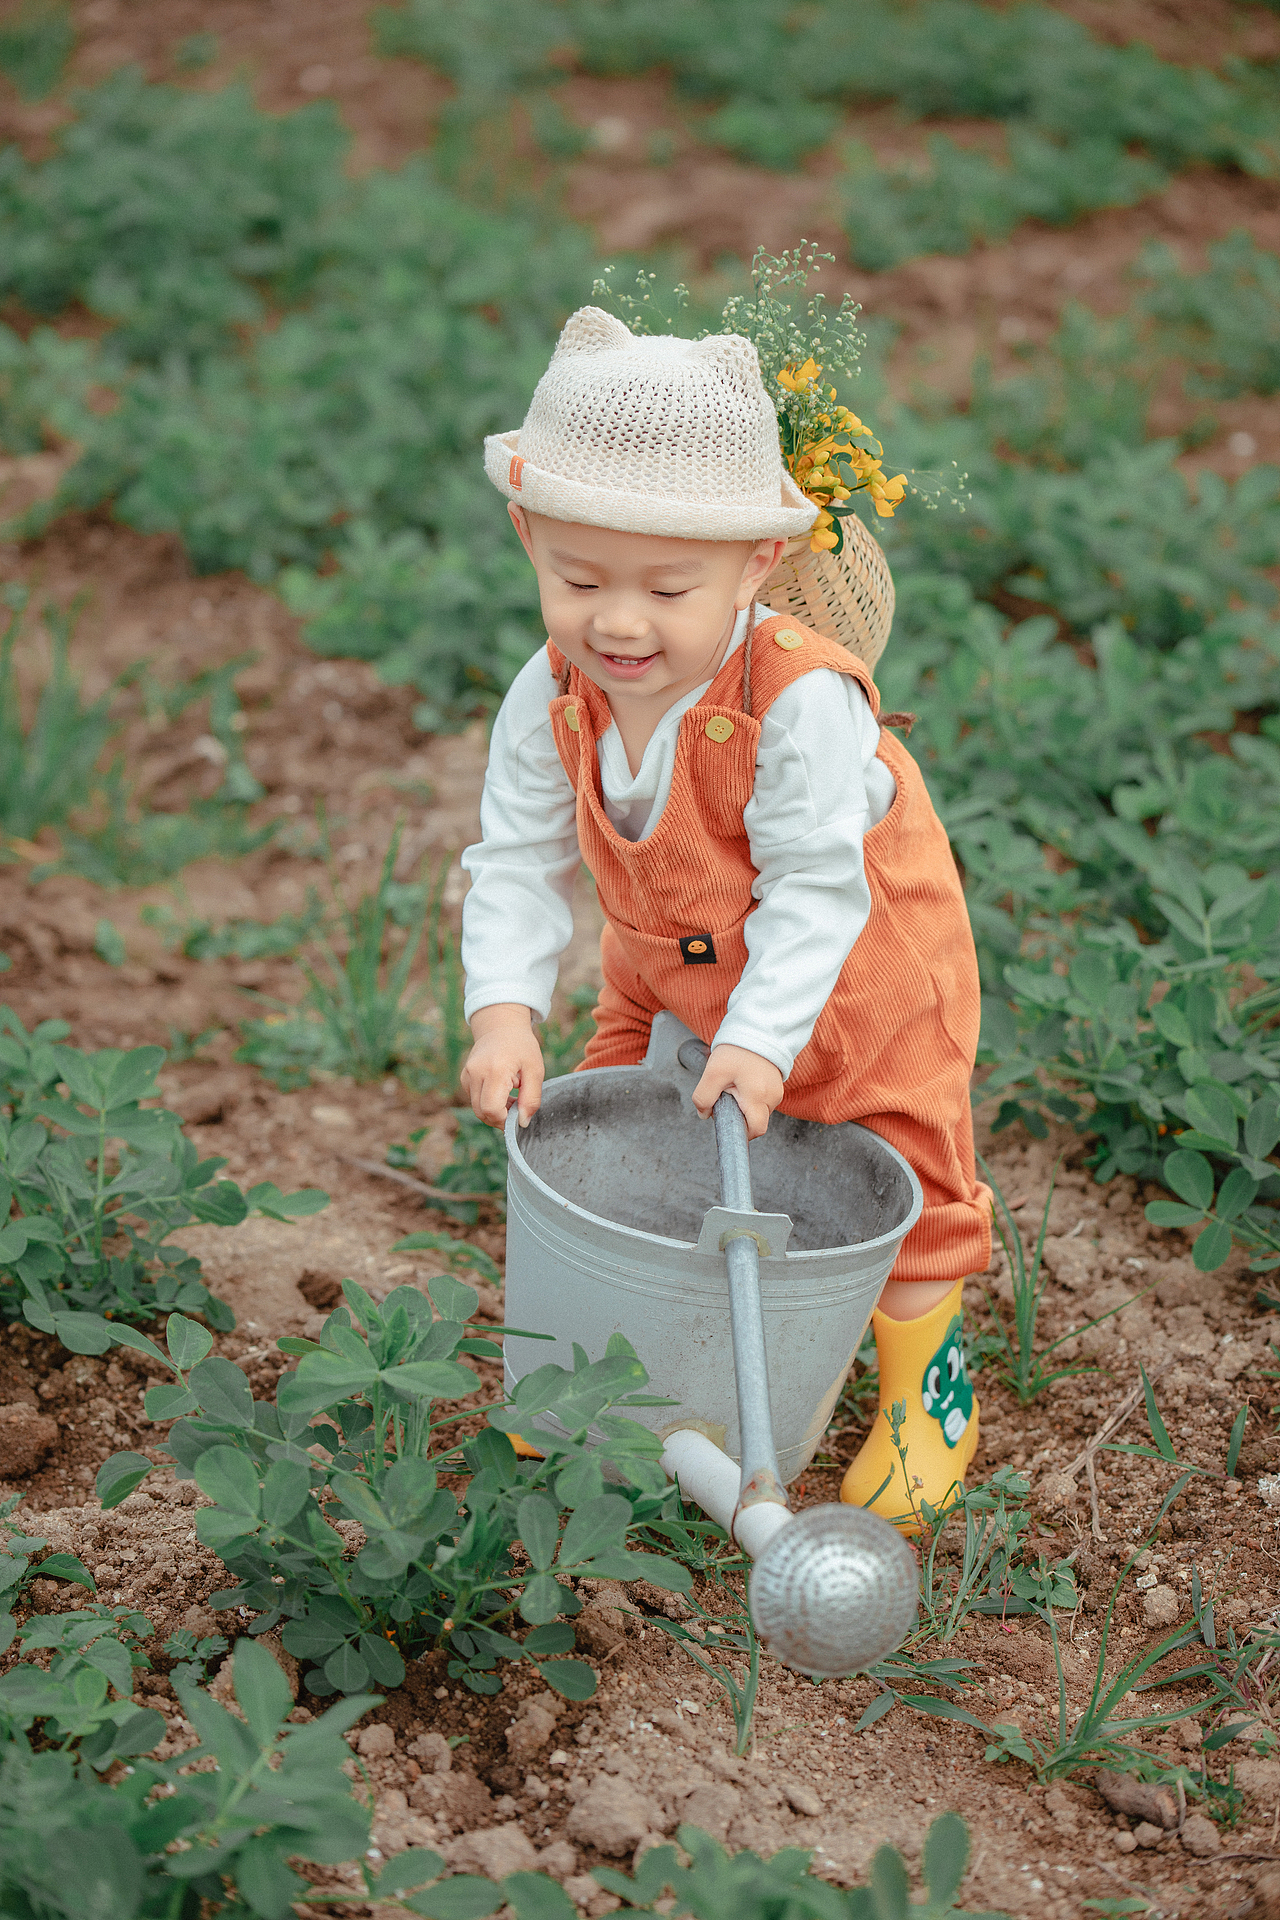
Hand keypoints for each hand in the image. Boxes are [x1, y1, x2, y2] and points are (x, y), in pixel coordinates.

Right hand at [461, 1004, 543, 1127]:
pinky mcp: (464, 1077)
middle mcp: (476, 1073)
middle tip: (518, 1107)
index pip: (492, 1109)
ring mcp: (467, 1075)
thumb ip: (531, 1098)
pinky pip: (474, 1100)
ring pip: (477, 1109)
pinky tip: (501, 1092)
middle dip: (500, 1118)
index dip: (505, 1120)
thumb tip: (522, 1123)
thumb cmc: (522, 1046)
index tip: (519, 1116)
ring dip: (495, 1111)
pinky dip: (488, 1103)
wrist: (501, 1026)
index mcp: (495, 1070)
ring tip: (512, 1097)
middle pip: (482, 1112)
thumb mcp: (535, 1070)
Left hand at [691, 1043, 783, 1139]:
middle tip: (727, 1096)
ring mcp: (776, 1091)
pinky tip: (742, 1080)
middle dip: (739, 1116)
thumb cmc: (737, 1049)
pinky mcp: (775, 1084)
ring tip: (735, 1084)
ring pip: (758, 1110)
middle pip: (756, 1121)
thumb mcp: (714, 1072)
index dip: (741, 1132)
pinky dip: (750, 1096)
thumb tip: (704, 1114)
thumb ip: (704, 1097)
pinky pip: (761, 1099)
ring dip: (744, 1105)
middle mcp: (772, 1097)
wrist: (757, 1028)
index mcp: (758, 1097)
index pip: (755, 1130)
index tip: (728, 1123)